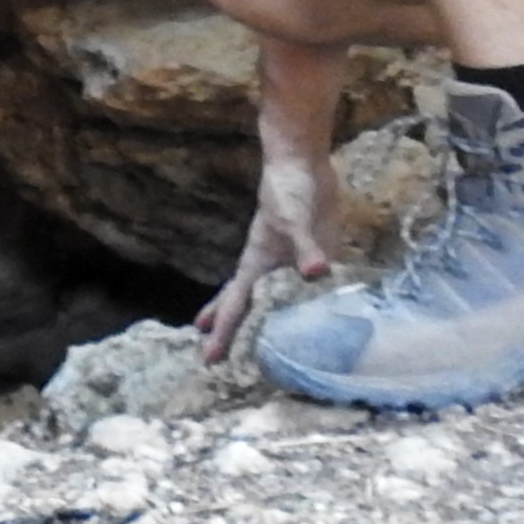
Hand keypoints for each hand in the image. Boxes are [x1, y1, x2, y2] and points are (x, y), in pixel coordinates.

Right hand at [195, 144, 342, 362]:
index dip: (223, 331)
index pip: (236, 304)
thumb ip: (306, 247)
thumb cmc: (289, 189)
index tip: (208, 359)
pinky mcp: (314, 257)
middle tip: (212, 360)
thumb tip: (315, 274)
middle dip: (229, 332)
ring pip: (273, 301)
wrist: (302, 162)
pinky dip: (304, 307)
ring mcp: (290, 265)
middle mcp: (269, 269)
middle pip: (245, 306)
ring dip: (262, 323)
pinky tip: (310, 318)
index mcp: (257, 263)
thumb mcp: (295, 218)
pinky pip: (306, 290)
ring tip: (254, 344)